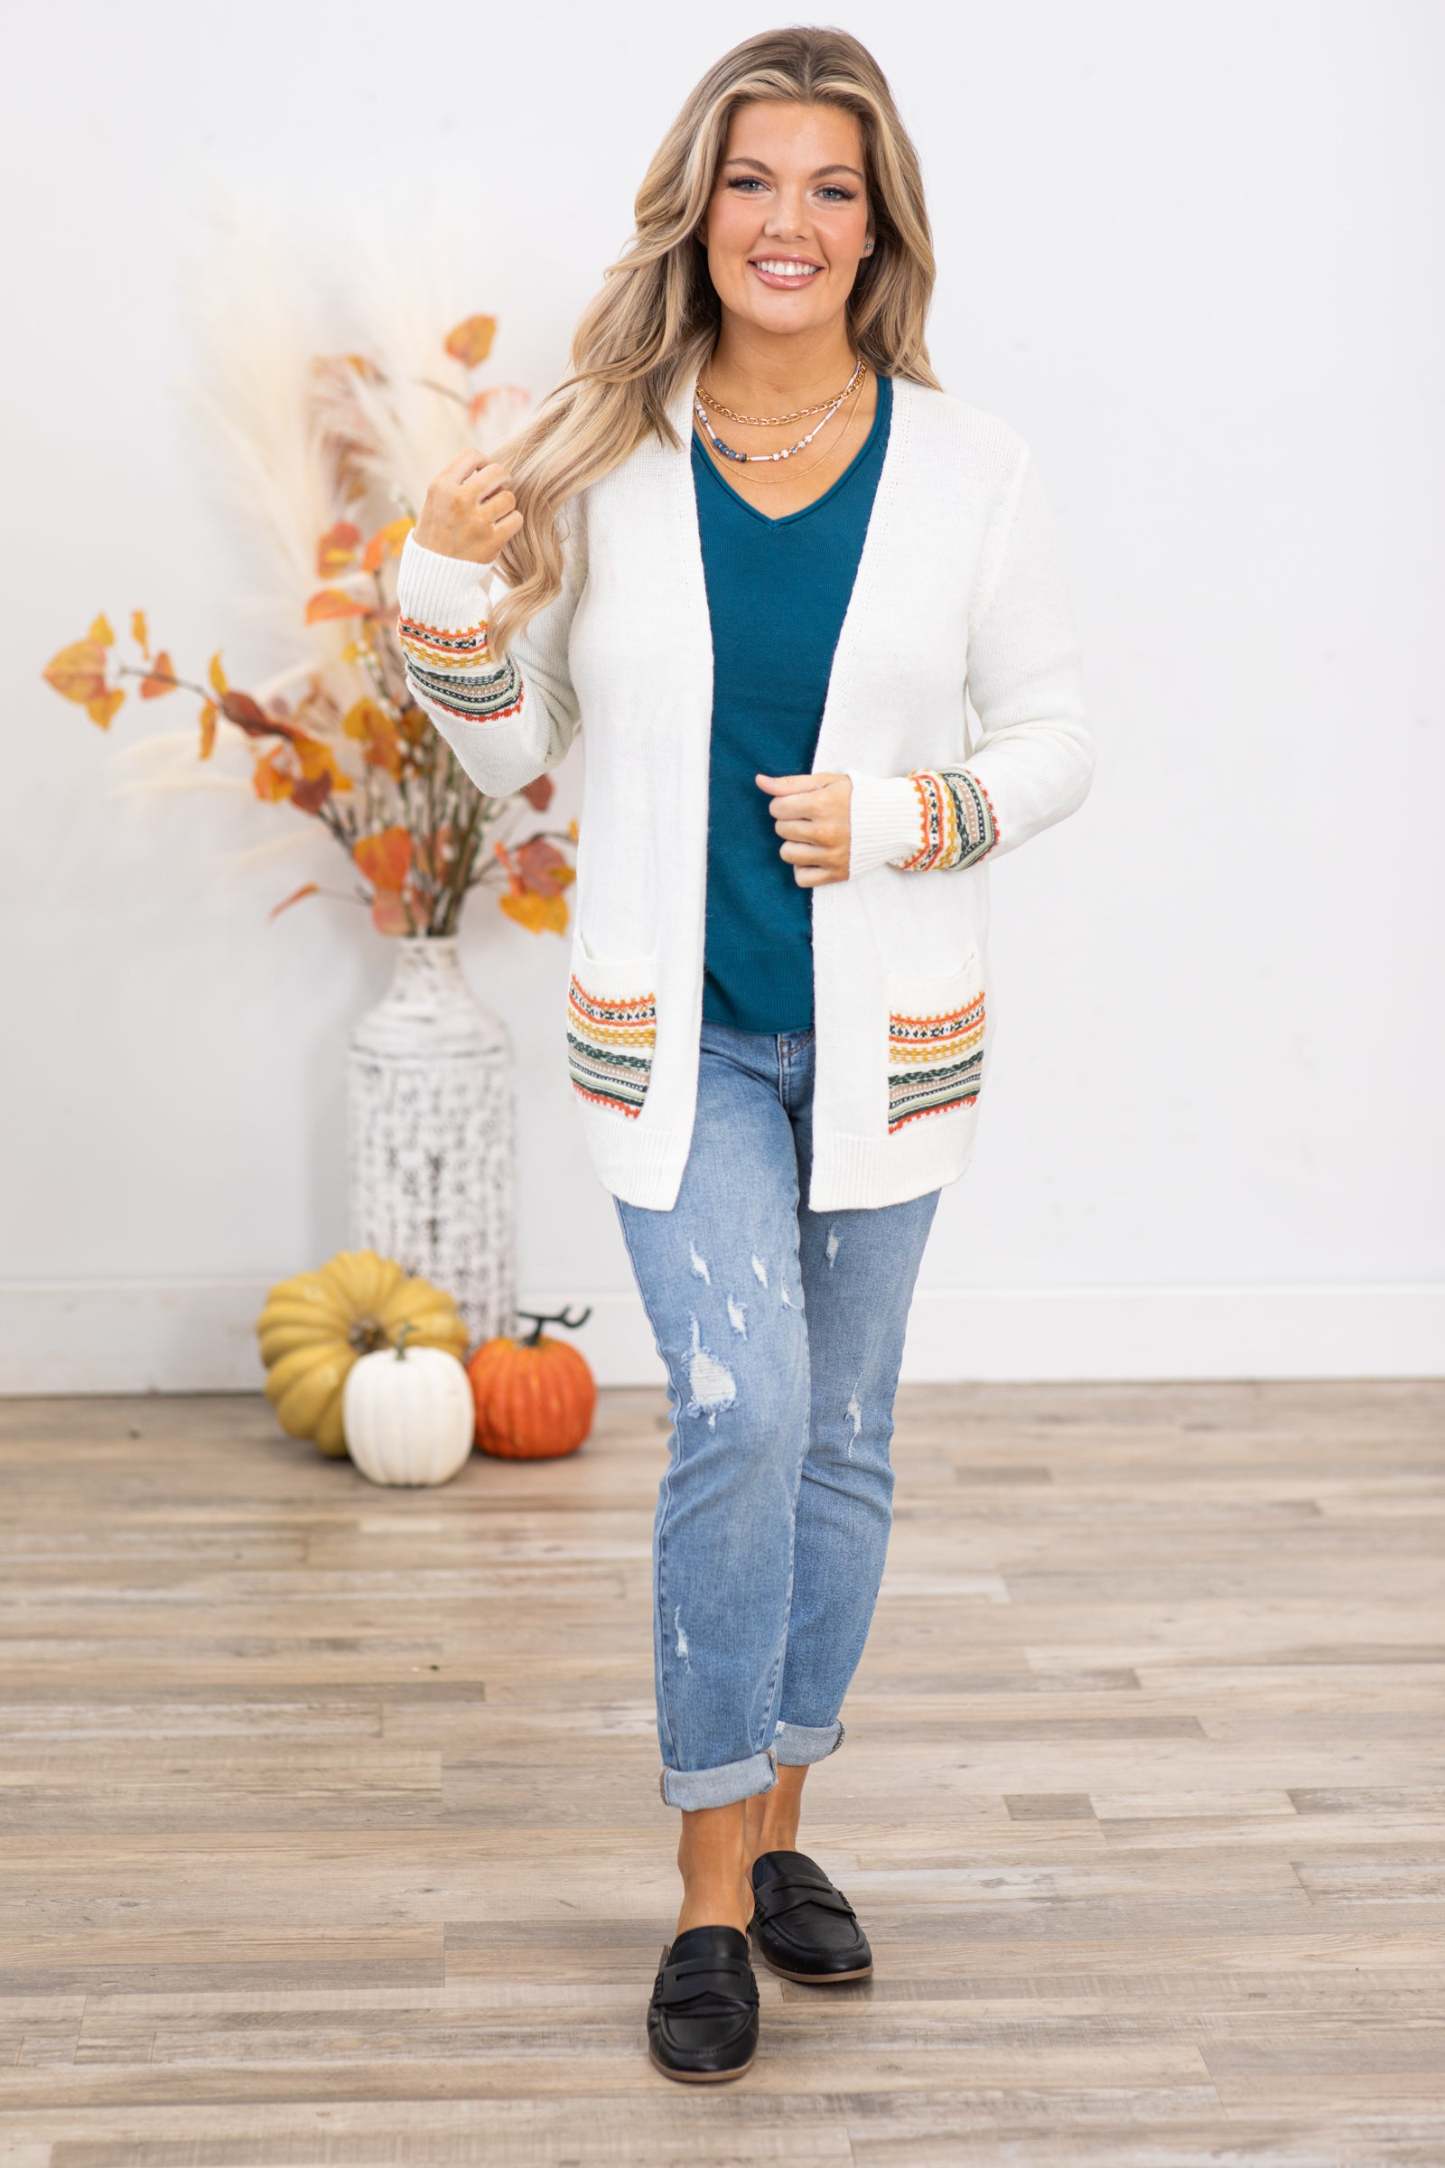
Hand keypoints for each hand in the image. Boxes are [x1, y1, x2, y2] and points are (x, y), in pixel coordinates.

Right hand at [413, 450, 521, 565]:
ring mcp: (476, 521)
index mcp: (441, 486)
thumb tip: (490, 466)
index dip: (483, 462)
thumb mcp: (435, 500)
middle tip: (497, 491)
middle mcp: (459, 500)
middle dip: (501, 480)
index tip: (483, 474)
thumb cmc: (436, 532)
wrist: (432, 573)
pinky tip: (500, 528)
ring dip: (505, 505)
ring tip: (494, 514)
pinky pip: (516, 519)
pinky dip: (511, 522)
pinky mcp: (491, 541)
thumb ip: (457, 480)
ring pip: (509, 497)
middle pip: (497, 472)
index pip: (472, 455)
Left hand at [755, 770, 852, 886]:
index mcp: (823, 805)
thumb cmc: (857, 797)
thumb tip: (759, 781)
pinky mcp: (838, 873)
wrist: (894, 819)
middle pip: (781, 829)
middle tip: (809, 818)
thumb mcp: (826, 782)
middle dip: (790, 822)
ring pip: (786, 854)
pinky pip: (801, 878)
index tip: (798, 804)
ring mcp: (832, 855)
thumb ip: (790, 783)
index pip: (777, 808)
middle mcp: (827, 832)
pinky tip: (814, 855)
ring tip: (811, 837)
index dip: (783, 804)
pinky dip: (804, 868)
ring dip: (794, 844)